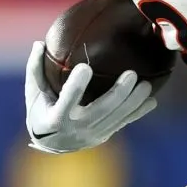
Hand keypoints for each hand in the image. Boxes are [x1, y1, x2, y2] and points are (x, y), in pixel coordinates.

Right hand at [25, 41, 156, 153]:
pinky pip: (123, 123)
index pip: (66, 100)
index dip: (75, 87)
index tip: (84, 67)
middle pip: (100, 110)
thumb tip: (38, 42)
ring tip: (146, 85)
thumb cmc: (41, 110)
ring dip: (133, 102)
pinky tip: (152, 101)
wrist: (51, 144)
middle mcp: (76, 128)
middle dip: (117, 94)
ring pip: (116, 118)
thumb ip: (35, 68)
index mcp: (56, 116)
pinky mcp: (104, 135)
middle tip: (132, 74)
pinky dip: (137, 113)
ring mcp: (92, 134)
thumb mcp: (33, 92)